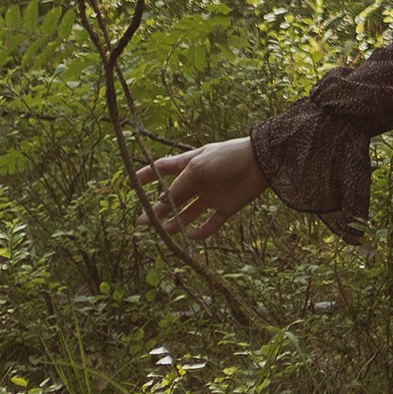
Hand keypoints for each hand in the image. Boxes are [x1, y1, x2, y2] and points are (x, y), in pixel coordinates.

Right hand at [137, 135, 266, 235]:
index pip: (163, 169)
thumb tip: (161, 202)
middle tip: (141, 222)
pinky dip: (200, 231)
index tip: (132, 184)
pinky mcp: (225, 208)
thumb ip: (178, 185)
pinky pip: (210, 224)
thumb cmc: (226, 157)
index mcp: (189, 165)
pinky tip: (189, 236)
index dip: (147, 176)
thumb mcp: (197, 168)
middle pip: (173, 197)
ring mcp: (211, 195)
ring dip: (175, 222)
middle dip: (156, 208)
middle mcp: (198, 181)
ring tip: (163, 231)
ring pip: (188, 212)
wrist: (259, 163)